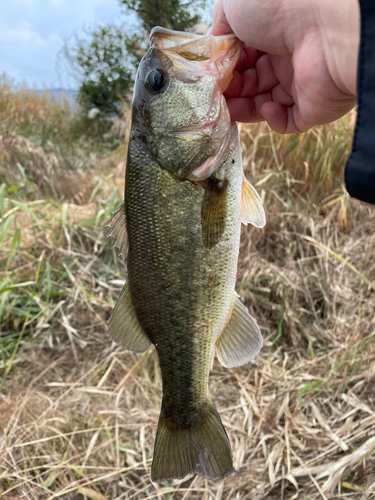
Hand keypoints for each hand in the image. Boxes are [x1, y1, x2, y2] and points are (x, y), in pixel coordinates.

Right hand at [210, 0, 359, 132]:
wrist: (326, 26)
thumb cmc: (280, 5)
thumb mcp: (235, 4)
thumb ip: (220, 25)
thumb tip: (215, 47)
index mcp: (273, 32)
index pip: (244, 57)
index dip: (226, 67)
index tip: (211, 74)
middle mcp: (288, 57)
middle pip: (252, 82)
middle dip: (231, 90)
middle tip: (215, 95)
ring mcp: (302, 83)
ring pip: (264, 104)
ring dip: (243, 109)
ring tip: (229, 108)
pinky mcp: (313, 108)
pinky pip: (288, 122)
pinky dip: (273, 119)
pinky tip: (266, 107)